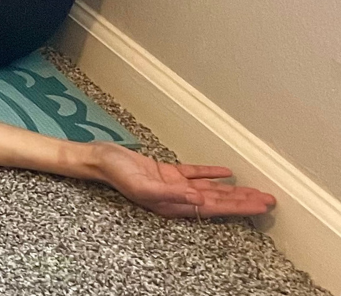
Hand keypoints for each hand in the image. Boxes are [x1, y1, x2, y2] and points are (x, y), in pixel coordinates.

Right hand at [89, 142, 275, 217]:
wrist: (100, 159)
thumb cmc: (117, 173)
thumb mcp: (142, 185)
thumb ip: (171, 193)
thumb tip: (199, 199)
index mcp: (173, 205)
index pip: (214, 209)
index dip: (238, 208)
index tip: (260, 206)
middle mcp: (177, 198)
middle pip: (218, 202)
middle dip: (243, 201)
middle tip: (269, 200)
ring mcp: (173, 185)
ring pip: (211, 190)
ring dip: (233, 191)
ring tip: (255, 191)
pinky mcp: (167, 172)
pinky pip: (195, 174)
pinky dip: (211, 174)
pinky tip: (226, 173)